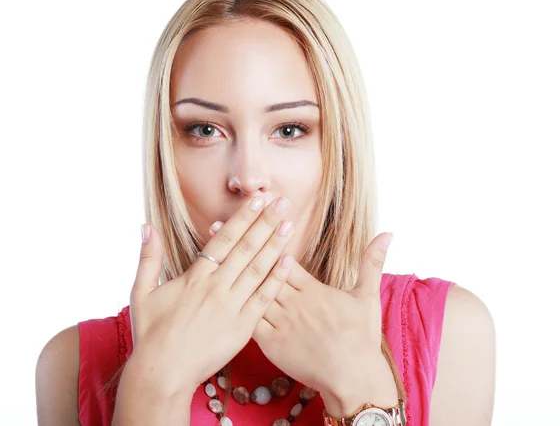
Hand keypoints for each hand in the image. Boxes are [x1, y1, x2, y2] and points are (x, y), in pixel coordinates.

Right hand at [128, 196, 295, 398]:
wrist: (162, 373)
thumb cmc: (150, 333)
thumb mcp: (142, 292)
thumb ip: (148, 257)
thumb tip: (146, 225)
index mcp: (195, 276)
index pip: (224, 239)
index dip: (242, 218)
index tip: (257, 199)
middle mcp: (216, 287)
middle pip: (245, 248)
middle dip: (265, 223)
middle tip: (281, 202)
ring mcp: (231, 307)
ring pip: (258, 269)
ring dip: (275, 245)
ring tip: (288, 224)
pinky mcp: (243, 328)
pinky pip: (263, 299)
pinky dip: (276, 279)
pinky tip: (289, 262)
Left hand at [231, 230, 396, 415]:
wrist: (353, 379)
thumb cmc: (362, 338)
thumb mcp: (368, 297)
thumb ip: (372, 263)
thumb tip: (387, 233)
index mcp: (313, 289)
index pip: (284, 258)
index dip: (268, 237)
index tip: (252, 219)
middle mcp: (293, 302)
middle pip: (262, 268)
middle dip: (240, 246)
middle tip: (218, 225)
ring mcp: (280, 322)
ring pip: (251, 291)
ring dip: (230, 271)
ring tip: (210, 253)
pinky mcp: (271, 343)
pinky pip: (249, 320)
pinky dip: (234, 305)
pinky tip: (218, 293)